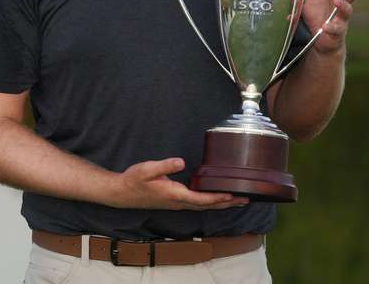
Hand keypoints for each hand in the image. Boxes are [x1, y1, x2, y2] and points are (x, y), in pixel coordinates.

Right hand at [110, 158, 248, 210]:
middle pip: (208, 206)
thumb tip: (180, 162)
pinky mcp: (176, 202)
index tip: (233, 195)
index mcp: (175, 195)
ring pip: (204, 206)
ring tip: (238, 200)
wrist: (122, 193)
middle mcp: (179, 202)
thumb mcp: (147, 169)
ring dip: (222, 204)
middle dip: (227, 203)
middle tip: (246, 199)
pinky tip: (216, 198)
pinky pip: (198, 204)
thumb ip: (165, 166)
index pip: (201, 199)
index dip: (218, 198)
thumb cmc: (134, 180)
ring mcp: (177, 204)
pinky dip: (211, 202)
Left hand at [302, 0, 367, 53]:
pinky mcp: (337, 31)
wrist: (319, 39)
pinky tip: (325, 26)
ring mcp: (341, 18)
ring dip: (343, 5)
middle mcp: (341, 3)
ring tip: (336, 0)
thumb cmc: (316, 15)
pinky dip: (331, 27)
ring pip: (347, 10)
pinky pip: (336, 28)